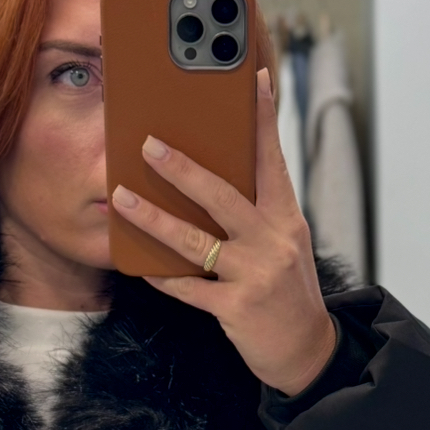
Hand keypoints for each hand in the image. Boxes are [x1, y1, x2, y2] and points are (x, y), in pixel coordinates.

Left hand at [110, 69, 337, 396]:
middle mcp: (273, 241)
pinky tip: (140, 264)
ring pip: (195, 241)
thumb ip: (256, 212)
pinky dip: (162, 276)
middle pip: (223, 196)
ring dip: (153, 218)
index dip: (262, 119)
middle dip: (183, 169)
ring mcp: (255, 275)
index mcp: (286, 218)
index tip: (251, 79)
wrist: (309, 350)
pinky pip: (189, 288)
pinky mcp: (237, 308)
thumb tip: (210, 177)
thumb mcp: (284, 243)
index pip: (272, 160)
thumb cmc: (287, 290)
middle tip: (149, 145)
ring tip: (121, 198)